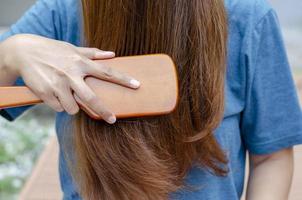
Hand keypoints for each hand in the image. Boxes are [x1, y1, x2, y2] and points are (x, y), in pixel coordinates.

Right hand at [0, 34, 139, 123]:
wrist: (23, 52)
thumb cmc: (52, 50)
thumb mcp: (72, 48)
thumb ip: (93, 53)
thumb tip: (112, 54)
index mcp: (81, 62)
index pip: (107, 72)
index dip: (123, 79)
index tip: (137, 85)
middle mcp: (71, 74)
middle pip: (91, 98)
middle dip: (103, 111)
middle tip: (112, 119)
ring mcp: (58, 84)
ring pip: (72, 108)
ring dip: (72, 107)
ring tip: (65, 95)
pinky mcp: (45, 93)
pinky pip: (58, 107)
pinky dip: (58, 104)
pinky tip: (53, 93)